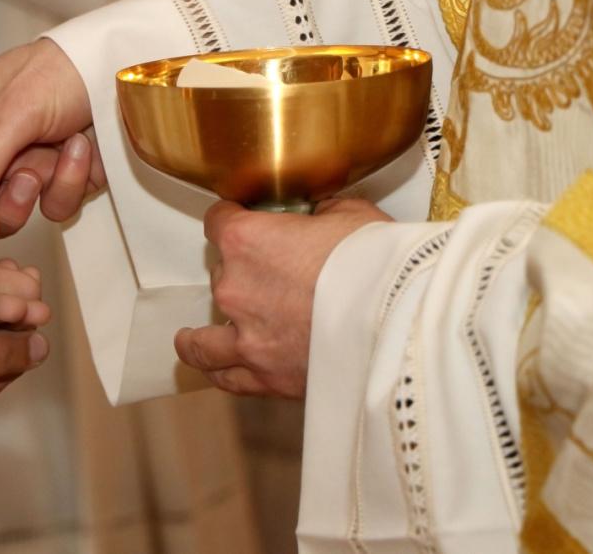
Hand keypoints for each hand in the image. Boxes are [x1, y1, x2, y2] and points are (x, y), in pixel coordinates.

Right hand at [0, 38, 105, 243]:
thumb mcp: (18, 110)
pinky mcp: (62, 181)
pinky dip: (68, 183)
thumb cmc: (69, 69)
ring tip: (45, 163)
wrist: (129, 73)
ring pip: (11, 215)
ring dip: (29, 196)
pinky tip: (80, 149)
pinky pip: (53, 206)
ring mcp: (26, 166)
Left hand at [175, 198, 390, 398]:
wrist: (402, 319)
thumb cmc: (378, 263)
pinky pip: (227, 377)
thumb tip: (320, 218)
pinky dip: (218, 372)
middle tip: (268, 279)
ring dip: (197, 336)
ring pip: (202, 339)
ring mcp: (245, 336)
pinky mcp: (266, 377)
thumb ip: (321, 215)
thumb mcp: (350, 215)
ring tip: (191, 338)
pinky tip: (213, 371)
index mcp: (247, 240)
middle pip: (221, 274)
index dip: (231, 219)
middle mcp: (235, 287)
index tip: (238, 221)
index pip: (219, 222)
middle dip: (241, 274)